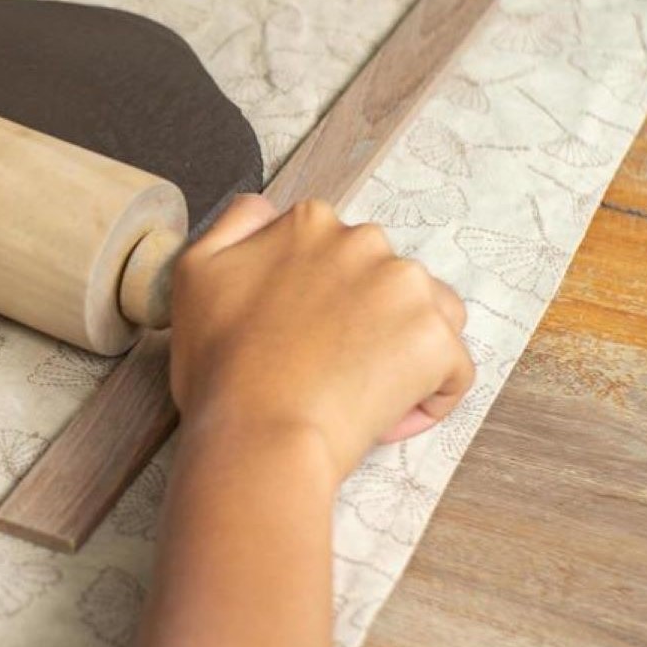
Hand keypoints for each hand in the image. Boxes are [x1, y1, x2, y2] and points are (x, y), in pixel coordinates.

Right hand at [169, 195, 473, 480]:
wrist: (255, 436)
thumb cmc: (220, 368)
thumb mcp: (195, 272)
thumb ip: (235, 224)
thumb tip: (269, 210)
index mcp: (309, 223)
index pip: (334, 252)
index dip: (318, 299)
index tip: (297, 339)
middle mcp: (366, 241)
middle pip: (383, 280)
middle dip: (365, 323)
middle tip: (324, 372)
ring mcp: (407, 289)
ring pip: (428, 317)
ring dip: (403, 351)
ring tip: (361, 393)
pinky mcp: (436, 341)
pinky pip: (451, 371)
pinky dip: (426, 398)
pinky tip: (383, 421)